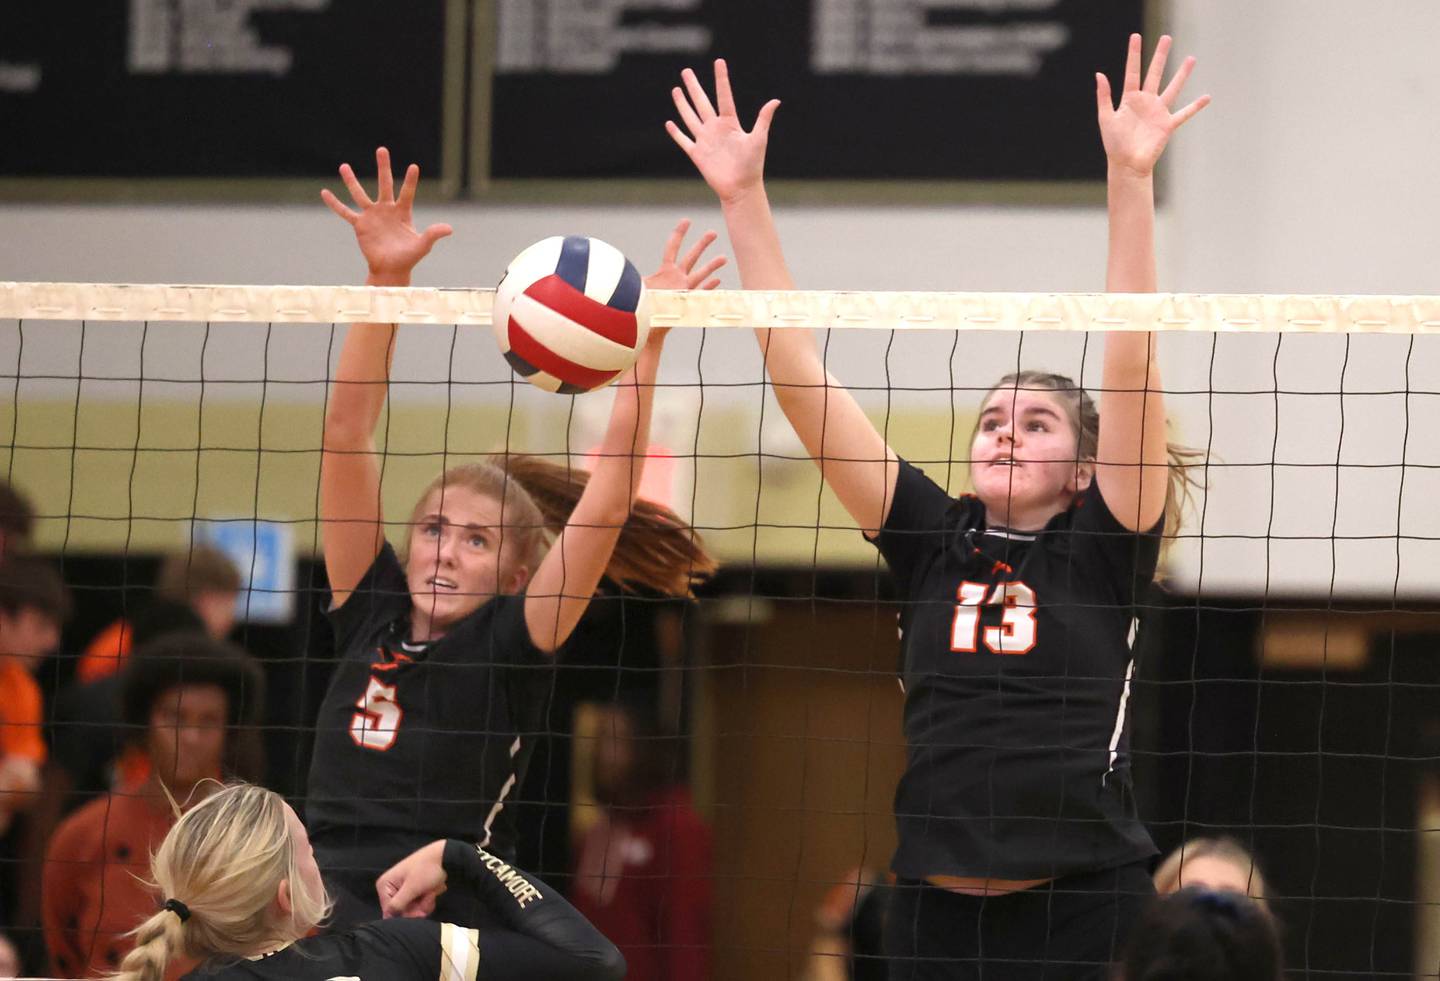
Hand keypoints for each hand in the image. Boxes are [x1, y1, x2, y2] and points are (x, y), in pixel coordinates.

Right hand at [321, 147, 452, 282]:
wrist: (391, 270)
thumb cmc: (409, 258)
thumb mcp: (422, 246)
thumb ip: (433, 235)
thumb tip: (449, 229)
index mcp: (403, 212)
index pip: (407, 193)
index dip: (410, 181)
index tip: (414, 166)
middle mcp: (387, 210)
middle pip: (384, 184)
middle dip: (383, 167)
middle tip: (381, 149)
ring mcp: (372, 216)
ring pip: (360, 194)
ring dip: (352, 181)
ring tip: (343, 166)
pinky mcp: (360, 225)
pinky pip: (345, 212)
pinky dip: (335, 204)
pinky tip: (324, 192)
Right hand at [376, 839, 447, 918]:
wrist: (445, 856)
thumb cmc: (427, 868)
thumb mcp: (411, 888)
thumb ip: (397, 904)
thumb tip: (387, 917)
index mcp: (385, 885)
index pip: (389, 912)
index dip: (405, 914)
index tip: (419, 910)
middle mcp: (391, 887)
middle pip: (402, 911)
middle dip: (418, 907)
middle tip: (429, 897)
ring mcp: (404, 889)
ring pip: (413, 909)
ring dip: (425, 903)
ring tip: (432, 891)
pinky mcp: (414, 890)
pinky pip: (420, 904)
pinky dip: (428, 899)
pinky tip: (433, 889)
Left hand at [643, 218, 726, 344]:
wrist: (646, 327)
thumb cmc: (640, 308)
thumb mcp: (638, 288)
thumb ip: (636, 279)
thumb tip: (625, 273)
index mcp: (665, 271)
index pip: (673, 247)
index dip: (680, 233)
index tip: (687, 221)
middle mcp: (677, 278)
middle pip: (692, 257)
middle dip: (702, 244)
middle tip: (713, 232)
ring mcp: (684, 289)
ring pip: (700, 275)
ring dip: (712, 266)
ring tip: (724, 257)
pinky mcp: (687, 302)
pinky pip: (701, 293)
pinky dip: (709, 287)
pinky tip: (717, 281)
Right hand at [666, 59, 780, 203]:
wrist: (741, 188)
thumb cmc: (752, 165)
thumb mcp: (759, 139)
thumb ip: (763, 119)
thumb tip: (776, 100)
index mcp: (730, 123)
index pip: (723, 96)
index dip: (721, 79)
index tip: (719, 61)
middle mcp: (716, 129)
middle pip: (701, 102)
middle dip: (694, 87)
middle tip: (686, 71)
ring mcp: (705, 140)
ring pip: (690, 117)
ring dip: (682, 104)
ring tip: (676, 89)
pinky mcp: (697, 154)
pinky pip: (684, 140)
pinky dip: (676, 133)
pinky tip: (670, 123)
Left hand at [1097, 34, 1209, 178]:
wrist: (1127, 164)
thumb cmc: (1114, 144)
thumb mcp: (1106, 118)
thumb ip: (1104, 96)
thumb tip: (1099, 74)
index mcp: (1129, 99)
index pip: (1132, 72)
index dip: (1134, 55)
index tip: (1136, 37)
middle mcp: (1146, 102)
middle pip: (1155, 73)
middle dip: (1161, 56)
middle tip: (1167, 38)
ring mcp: (1158, 112)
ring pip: (1173, 88)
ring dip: (1182, 74)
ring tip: (1191, 59)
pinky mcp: (1167, 125)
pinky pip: (1184, 114)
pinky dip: (1195, 106)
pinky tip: (1207, 97)